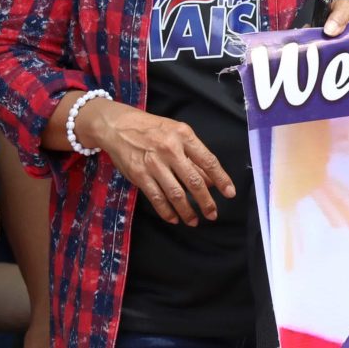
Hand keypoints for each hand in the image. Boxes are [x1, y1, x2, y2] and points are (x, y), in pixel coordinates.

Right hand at [77, 98, 234, 226]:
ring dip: (187, 211)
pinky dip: (166, 211)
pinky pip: (156, 197)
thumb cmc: (152, 129)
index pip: (208, 161)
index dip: (221, 179)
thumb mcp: (177, 133)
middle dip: (206, 201)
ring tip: (194, 221)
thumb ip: (194, 155)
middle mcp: (170, 150)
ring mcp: (154, 163)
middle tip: (213, 214)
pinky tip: (174, 218)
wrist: (117, 126)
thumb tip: (211, 180)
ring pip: (176, 193)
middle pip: (194, 181)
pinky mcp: (139, 175)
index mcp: (184, 136)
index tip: (230, 193)